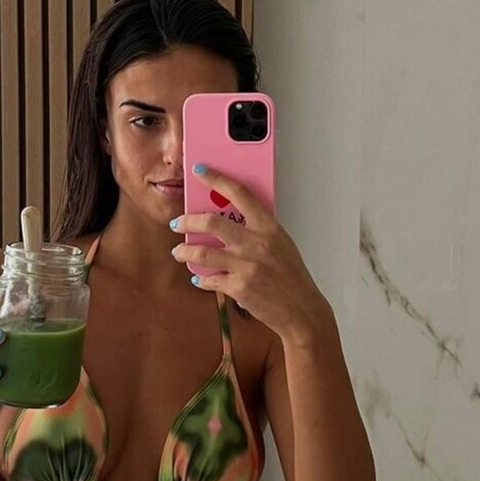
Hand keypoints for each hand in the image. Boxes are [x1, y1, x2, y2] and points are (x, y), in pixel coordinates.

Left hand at [169, 164, 328, 337]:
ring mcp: (246, 266)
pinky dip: (200, 278)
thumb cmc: (292, 276)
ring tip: (179, 252)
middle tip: (177, 222)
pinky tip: (198, 277)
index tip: (199, 171)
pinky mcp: (238, 288)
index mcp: (269, 227)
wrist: (301, 310)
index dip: (216, 178)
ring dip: (184, 251)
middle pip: (211, 222)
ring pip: (202, 252)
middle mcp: (256, 243)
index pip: (240, 193)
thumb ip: (258, 231)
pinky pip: (209, 279)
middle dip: (187, 220)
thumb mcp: (281, 244)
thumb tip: (229, 220)